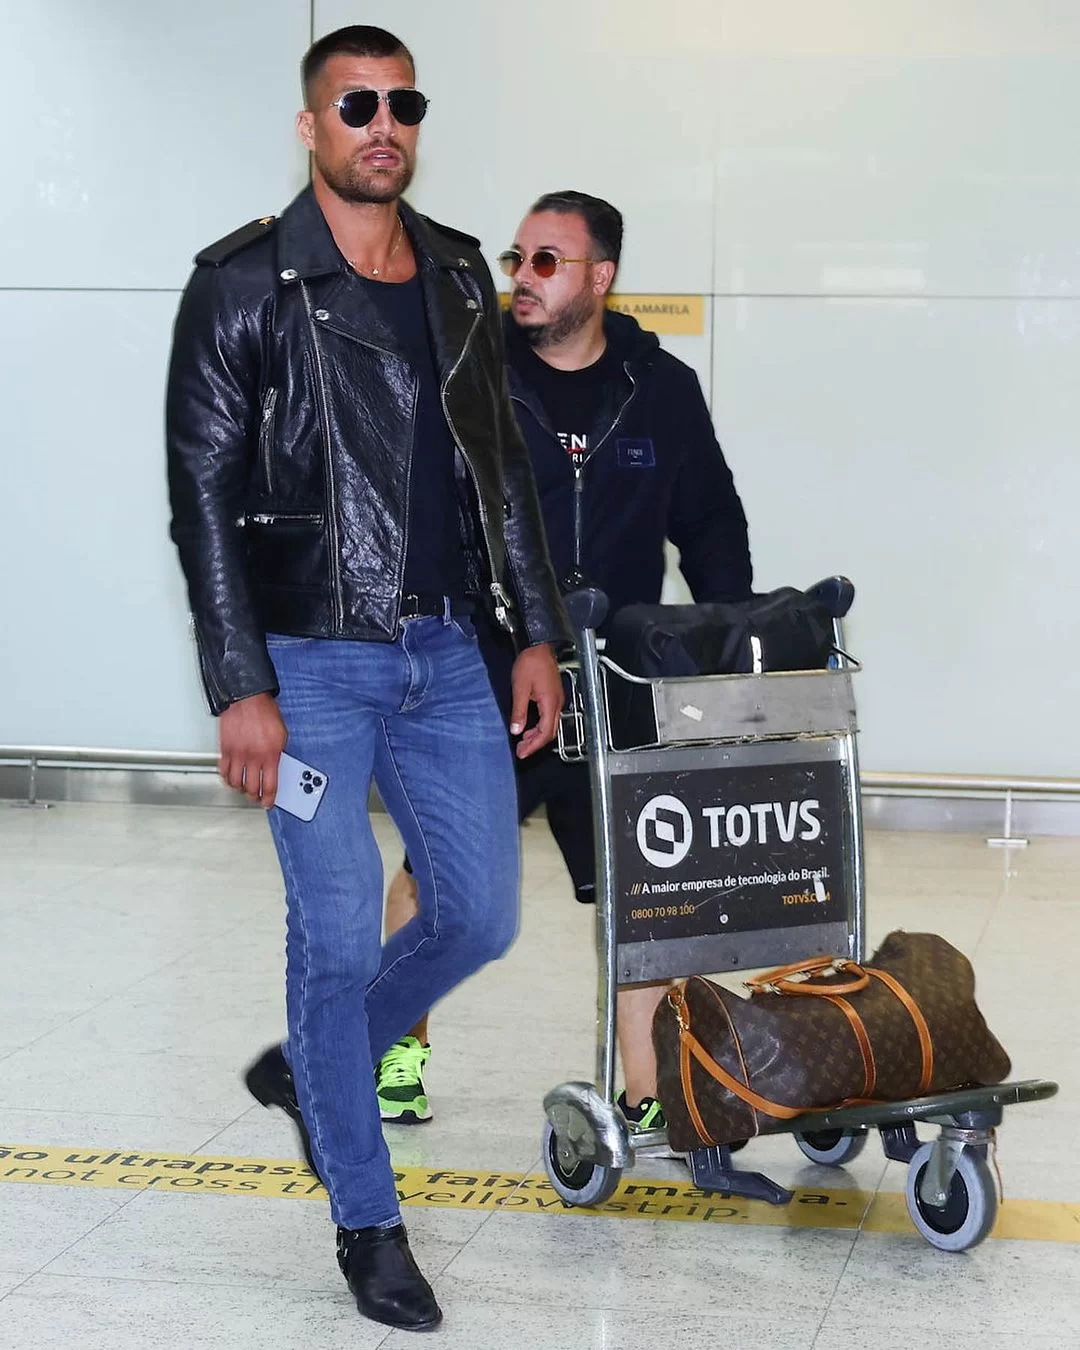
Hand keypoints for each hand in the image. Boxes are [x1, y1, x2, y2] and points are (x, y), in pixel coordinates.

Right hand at [218, 692, 287, 805]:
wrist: (248, 699)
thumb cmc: (265, 712)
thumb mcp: (281, 734)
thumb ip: (278, 753)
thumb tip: (276, 768)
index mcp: (270, 754)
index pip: (269, 785)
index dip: (268, 798)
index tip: (268, 802)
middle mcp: (253, 756)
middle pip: (251, 788)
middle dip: (254, 797)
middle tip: (256, 797)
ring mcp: (237, 754)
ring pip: (236, 782)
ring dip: (240, 789)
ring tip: (244, 789)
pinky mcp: (225, 749)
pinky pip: (224, 771)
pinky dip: (227, 778)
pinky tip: (231, 778)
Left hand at [509, 644, 563, 758]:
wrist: (539, 645)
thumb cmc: (530, 662)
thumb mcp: (520, 688)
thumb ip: (519, 711)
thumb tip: (516, 730)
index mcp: (550, 704)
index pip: (545, 733)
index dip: (533, 746)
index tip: (522, 753)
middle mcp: (557, 704)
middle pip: (550, 732)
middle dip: (535, 744)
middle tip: (521, 750)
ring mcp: (557, 699)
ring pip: (550, 725)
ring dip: (537, 735)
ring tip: (523, 740)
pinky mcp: (554, 695)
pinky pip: (550, 717)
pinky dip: (540, 726)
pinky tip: (530, 726)